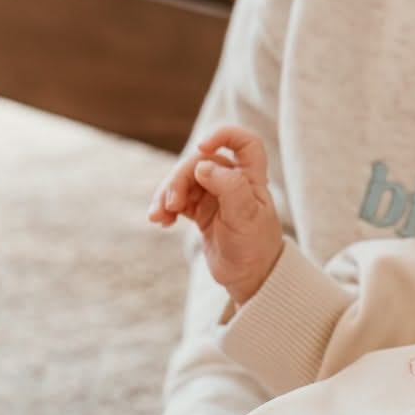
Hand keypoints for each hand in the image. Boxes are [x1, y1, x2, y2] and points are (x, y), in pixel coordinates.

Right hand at [148, 126, 283, 306]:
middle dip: (180, 180)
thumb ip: (228, 187)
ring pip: (184, 181)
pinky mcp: (200, 211)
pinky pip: (177, 200)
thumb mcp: (245, 217)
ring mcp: (214, 196)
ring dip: (167, 194)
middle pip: (199, 163)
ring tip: (158, 216)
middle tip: (171, 204)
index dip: (224, 136)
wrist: (250, 278)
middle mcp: (232, 182)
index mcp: (250, 178)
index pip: (244, 142)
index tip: (203, 148)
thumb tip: (202, 165)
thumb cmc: (255, 247)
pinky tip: (161, 221)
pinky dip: (165, 207)